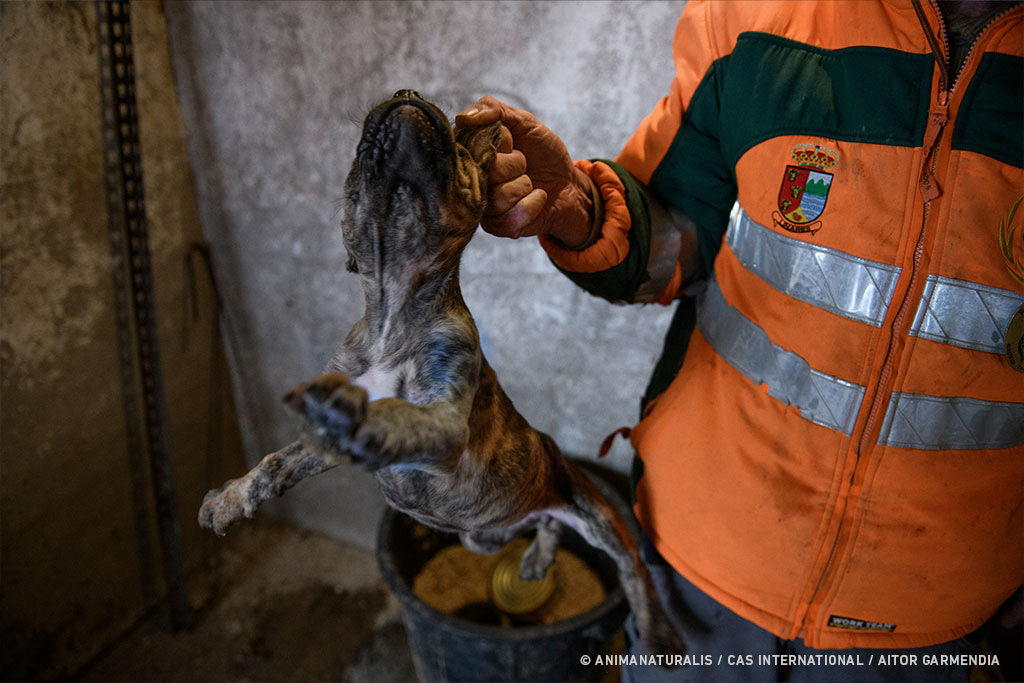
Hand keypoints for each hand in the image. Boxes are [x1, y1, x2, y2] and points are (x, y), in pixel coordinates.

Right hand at [455, 96, 593, 246]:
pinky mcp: (496, 226)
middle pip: (487, 171)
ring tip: (530, 182)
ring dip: (524, 186)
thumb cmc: (544, 154)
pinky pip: (507, 220)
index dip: (500, 143)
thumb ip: (494, 109)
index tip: (512, 142)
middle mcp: (473, 179)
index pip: (469, 146)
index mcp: (472, 153)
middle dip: (516, 164)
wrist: (569, 185)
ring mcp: (483, 204)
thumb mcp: (524, 122)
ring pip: (497, 197)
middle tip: (524, 162)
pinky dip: (531, 206)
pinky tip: (536, 198)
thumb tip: (463, 118)